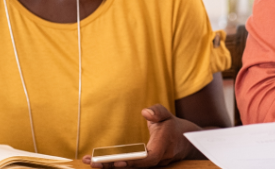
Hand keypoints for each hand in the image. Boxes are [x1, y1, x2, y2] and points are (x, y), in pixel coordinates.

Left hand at [82, 104, 197, 167]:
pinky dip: (113, 166)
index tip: (117, 161)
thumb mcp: (167, 114)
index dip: (134, 161)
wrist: (185, 141)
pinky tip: (99, 163)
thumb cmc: (172, 126)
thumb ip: (157, 112)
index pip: (148, 158)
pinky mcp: (145, 166)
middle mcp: (157, 160)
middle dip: (112, 166)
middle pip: (135, 167)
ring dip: (109, 167)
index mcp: (163, 147)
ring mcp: (151, 165)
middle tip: (93, 163)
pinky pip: (130, 167)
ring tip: (90, 162)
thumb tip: (145, 112)